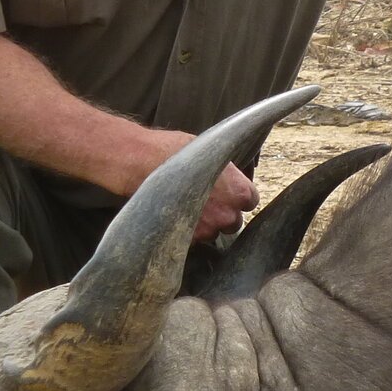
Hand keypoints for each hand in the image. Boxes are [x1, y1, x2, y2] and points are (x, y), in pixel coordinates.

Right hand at [120, 128, 257, 240]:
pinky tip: (177, 215)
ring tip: (188, 208)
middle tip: (206, 202)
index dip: (237, 197)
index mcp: (239, 191)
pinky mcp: (187, 239)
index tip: (227, 193)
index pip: (251, 201)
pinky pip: (195, 239)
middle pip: (234, 221)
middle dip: (223, 214)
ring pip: (214, 233)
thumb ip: (227, 172)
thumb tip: (234, 179)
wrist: (140, 162)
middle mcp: (227, 214)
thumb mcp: (209, 152)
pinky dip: (188, 231)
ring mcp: (208, 229)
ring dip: (206, 224)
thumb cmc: (173, 151)